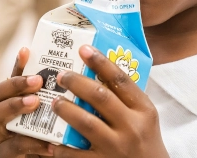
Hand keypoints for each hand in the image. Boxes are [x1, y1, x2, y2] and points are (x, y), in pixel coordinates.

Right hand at [0, 47, 53, 156]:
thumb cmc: (53, 141)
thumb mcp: (56, 118)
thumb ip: (57, 99)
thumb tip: (76, 75)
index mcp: (13, 103)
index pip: (13, 78)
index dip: (17, 65)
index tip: (27, 50)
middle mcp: (1, 116)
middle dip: (16, 84)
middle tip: (37, 80)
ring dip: (16, 106)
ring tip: (35, 102)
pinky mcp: (4, 155)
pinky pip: (13, 146)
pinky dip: (32, 142)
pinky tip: (50, 141)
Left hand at [48, 45, 168, 157]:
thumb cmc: (145, 141)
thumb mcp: (144, 118)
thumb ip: (126, 98)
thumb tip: (99, 69)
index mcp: (144, 110)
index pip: (121, 80)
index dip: (101, 62)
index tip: (84, 49)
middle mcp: (132, 127)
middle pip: (100, 97)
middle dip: (77, 83)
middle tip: (61, 75)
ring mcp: (117, 147)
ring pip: (86, 123)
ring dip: (66, 109)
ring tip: (54, 101)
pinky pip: (77, 155)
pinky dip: (62, 148)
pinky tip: (51, 142)